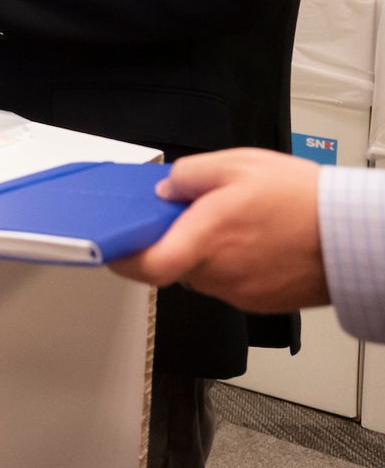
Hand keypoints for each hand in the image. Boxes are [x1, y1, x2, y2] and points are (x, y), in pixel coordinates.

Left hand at [109, 149, 329, 313]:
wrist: (355, 236)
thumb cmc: (305, 201)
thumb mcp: (238, 164)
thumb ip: (190, 175)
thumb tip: (165, 188)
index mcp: (206, 238)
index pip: (145, 265)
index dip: (122, 258)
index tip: (113, 247)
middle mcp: (218, 271)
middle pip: (174, 263)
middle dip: (176, 240)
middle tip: (194, 214)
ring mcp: (239, 291)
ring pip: (202, 273)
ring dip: (206, 252)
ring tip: (237, 223)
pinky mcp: (260, 302)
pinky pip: (229, 283)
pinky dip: (232, 264)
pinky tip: (255, 242)